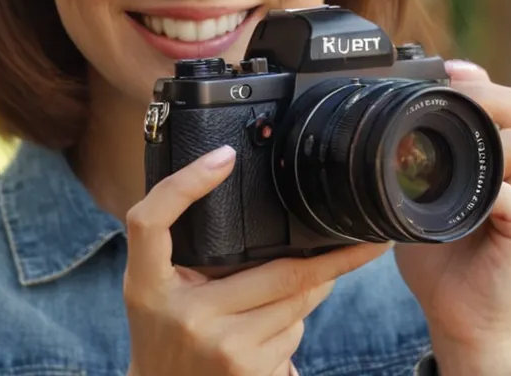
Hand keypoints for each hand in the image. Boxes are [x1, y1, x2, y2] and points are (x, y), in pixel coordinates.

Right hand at [124, 144, 390, 375]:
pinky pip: (293, 336)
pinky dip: (293, 328)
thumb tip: (241, 194)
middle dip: (329, 261)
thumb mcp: (152, 289)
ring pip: (296, 306)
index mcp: (147, 284)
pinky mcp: (249, 373)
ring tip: (282, 300)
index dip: (186, 184)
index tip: (223, 156)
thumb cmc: (162, 333)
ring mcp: (221, 348)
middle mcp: (185, 316)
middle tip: (363, 244)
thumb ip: (182, 250)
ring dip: (308, 295)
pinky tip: (267, 337)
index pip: (152, 221)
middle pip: (281, 272)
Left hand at [394, 60, 510, 374]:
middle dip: (485, 92)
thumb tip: (375, 129)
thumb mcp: (419, 197)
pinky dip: (489, 189)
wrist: (464, 317)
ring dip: (486, 133)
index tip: (443, 69)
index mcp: (498, 159)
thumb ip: (412, 163)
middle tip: (449, 92)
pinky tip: (460, 191)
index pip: (502, 101)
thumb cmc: (443, 256)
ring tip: (450, 132)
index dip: (477, 79)